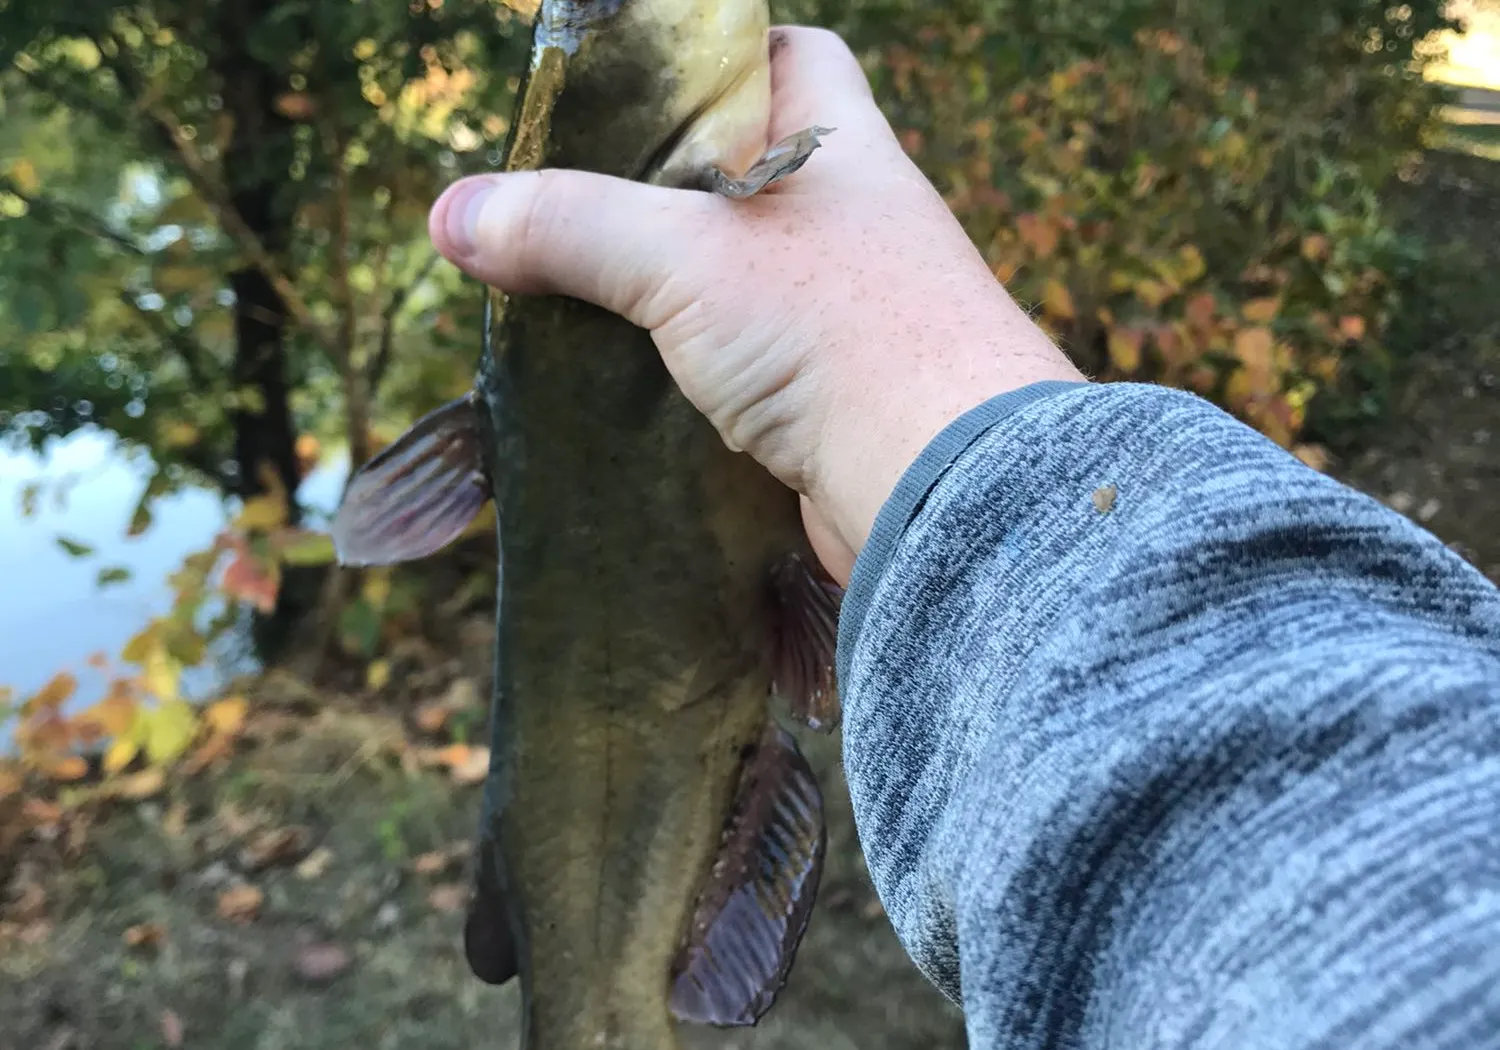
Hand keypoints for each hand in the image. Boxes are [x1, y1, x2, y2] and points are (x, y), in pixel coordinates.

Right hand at [428, 26, 1082, 583]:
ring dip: (662, 290)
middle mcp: (851, 222)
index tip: (637, 88)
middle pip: (743, 176)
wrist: (939, 487)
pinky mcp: (827, 397)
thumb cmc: (836, 332)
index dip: (716, 60)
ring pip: (735, 278)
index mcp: (842, 148)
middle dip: (657, 190)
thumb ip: (572, 226)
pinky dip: (682, 365)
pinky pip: (739, 361)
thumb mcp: (687, 256)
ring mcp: (843, 314)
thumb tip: (452, 215)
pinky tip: (619, 378)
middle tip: (568, 202)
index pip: (791, 59)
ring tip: (569, 292)